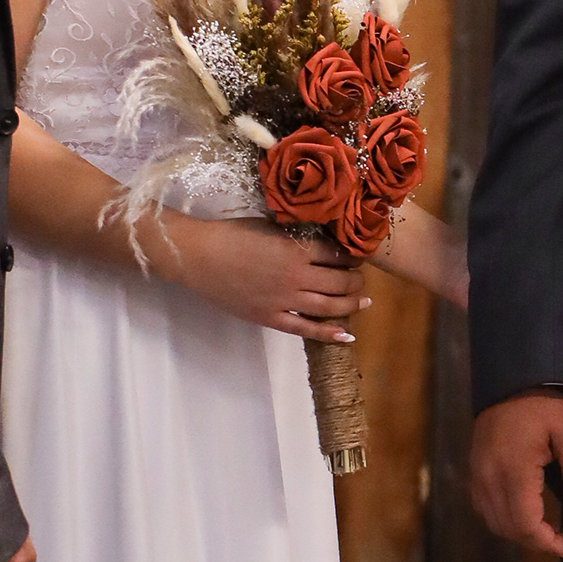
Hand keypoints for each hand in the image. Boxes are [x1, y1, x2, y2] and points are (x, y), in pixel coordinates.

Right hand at [161, 217, 367, 338]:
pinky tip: (346, 335)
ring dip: (350, 304)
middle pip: (340, 282)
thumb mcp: (271, 226)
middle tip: (361, 280)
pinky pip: (305, 329)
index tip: (356, 258)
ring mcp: (284, 300)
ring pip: (329, 306)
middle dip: (356, 281)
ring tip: (363, 302)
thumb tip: (322, 241)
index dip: (351, 257)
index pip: (337, 255)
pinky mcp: (270, 317)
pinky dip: (328, 333)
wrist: (199, 256)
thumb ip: (297, 235)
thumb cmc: (232, 234)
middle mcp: (297, 276)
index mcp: (297, 248)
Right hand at [469, 391, 562, 559]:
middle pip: (507, 527)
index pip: (524, 524)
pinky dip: (501, 518)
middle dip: (534, 541)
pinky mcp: (472, 468)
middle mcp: (489, 478)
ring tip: (543, 530)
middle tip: (560, 541)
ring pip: (491, 520)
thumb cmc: (547, 406)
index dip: (545, 543)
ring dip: (517, 532)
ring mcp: (477, 474)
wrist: (512, 378)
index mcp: (515, 472)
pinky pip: (481, 506)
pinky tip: (521, 513)